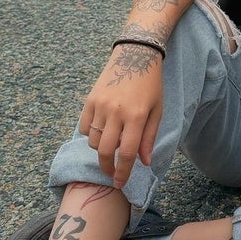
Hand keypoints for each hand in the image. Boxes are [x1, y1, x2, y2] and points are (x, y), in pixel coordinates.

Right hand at [77, 44, 163, 188]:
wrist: (135, 56)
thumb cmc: (150, 86)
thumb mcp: (157, 111)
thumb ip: (148, 138)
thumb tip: (144, 162)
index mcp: (136, 116)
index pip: (126, 153)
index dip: (122, 172)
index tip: (120, 183)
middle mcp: (116, 112)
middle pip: (104, 151)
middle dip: (107, 168)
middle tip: (112, 175)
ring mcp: (100, 105)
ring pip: (92, 140)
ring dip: (100, 149)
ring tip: (111, 145)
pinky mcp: (89, 100)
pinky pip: (83, 127)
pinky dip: (90, 135)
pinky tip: (101, 132)